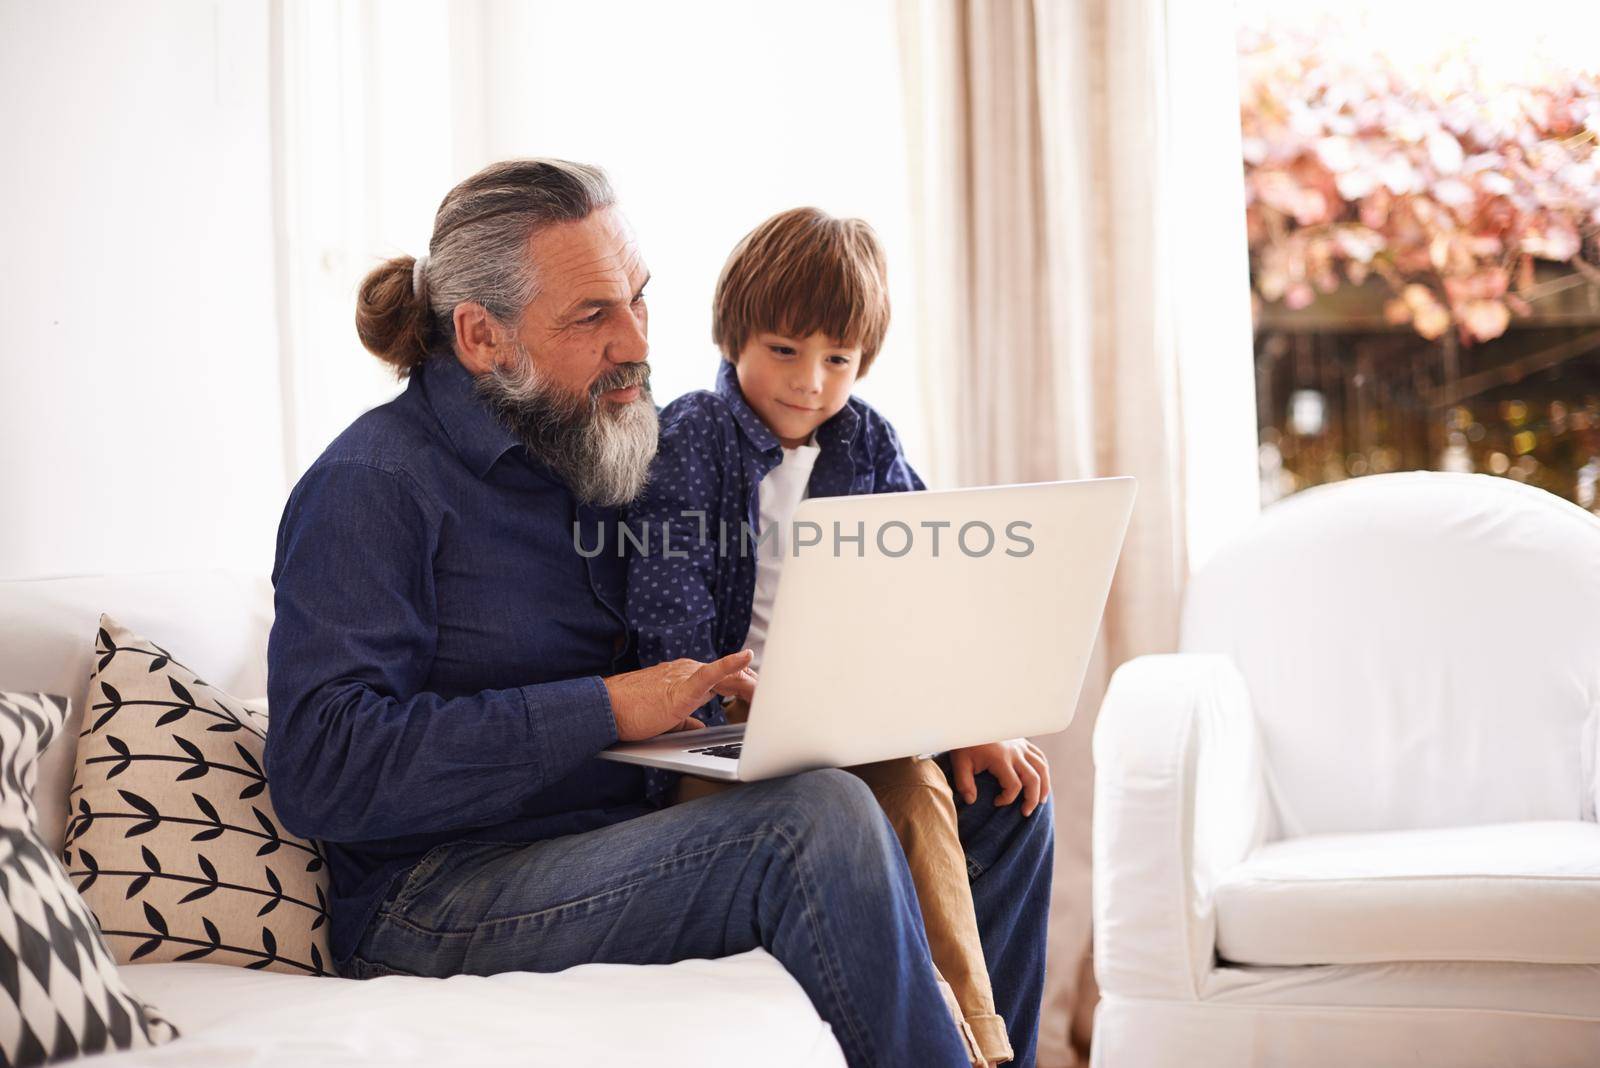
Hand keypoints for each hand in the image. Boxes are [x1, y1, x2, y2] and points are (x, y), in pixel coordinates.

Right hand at [603, 651, 755, 740]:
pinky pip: (711, 672)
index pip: (725, 678)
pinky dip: (730, 663)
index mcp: (686, 676)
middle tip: (774, 699)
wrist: (606, 709)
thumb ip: (686, 721)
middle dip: (755, 687)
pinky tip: (746, 656)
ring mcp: (686, 675)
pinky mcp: (682, 686)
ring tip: (770, 693)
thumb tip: (701, 728)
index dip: (746, 687)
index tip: (762, 697)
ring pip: (729, 675)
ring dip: (752, 684)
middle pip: (733, 676)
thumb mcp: (666, 718)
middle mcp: (689, 670)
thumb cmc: (631, 713)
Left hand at [950, 739, 1051, 816]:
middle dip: (1032, 799)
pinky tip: (1041, 781)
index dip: (1007, 799)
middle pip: (1033, 778)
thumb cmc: (964, 742)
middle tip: (1026, 813)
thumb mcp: (959, 762)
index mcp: (1000, 758)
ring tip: (1040, 802)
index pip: (1013, 785)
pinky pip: (1039, 756)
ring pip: (1041, 767)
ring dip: (1044, 786)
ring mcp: (1021, 745)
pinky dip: (1043, 770)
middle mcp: (1015, 752)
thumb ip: (964, 783)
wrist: (969, 720)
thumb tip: (971, 801)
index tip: (996, 803)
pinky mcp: (1022, 741)